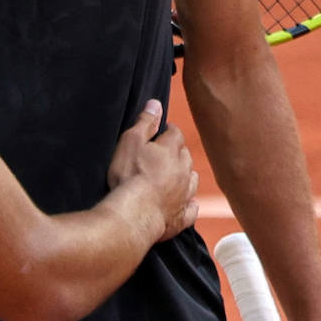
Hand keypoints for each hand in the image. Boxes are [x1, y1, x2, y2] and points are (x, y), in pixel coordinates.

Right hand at [107, 99, 198, 240]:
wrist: (135, 214)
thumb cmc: (129, 175)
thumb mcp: (131, 141)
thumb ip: (145, 122)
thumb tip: (155, 104)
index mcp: (171, 150)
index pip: (175, 134)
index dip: (168, 131)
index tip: (161, 132)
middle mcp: (184, 171)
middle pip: (185, 156)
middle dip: (177, 153)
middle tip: (164, 154)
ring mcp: (184, 195)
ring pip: (192, 180)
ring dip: (186, 176)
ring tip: (175, 176)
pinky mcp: (181, 216)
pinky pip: (191, 209)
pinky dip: (189, 205)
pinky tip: (186, 204)